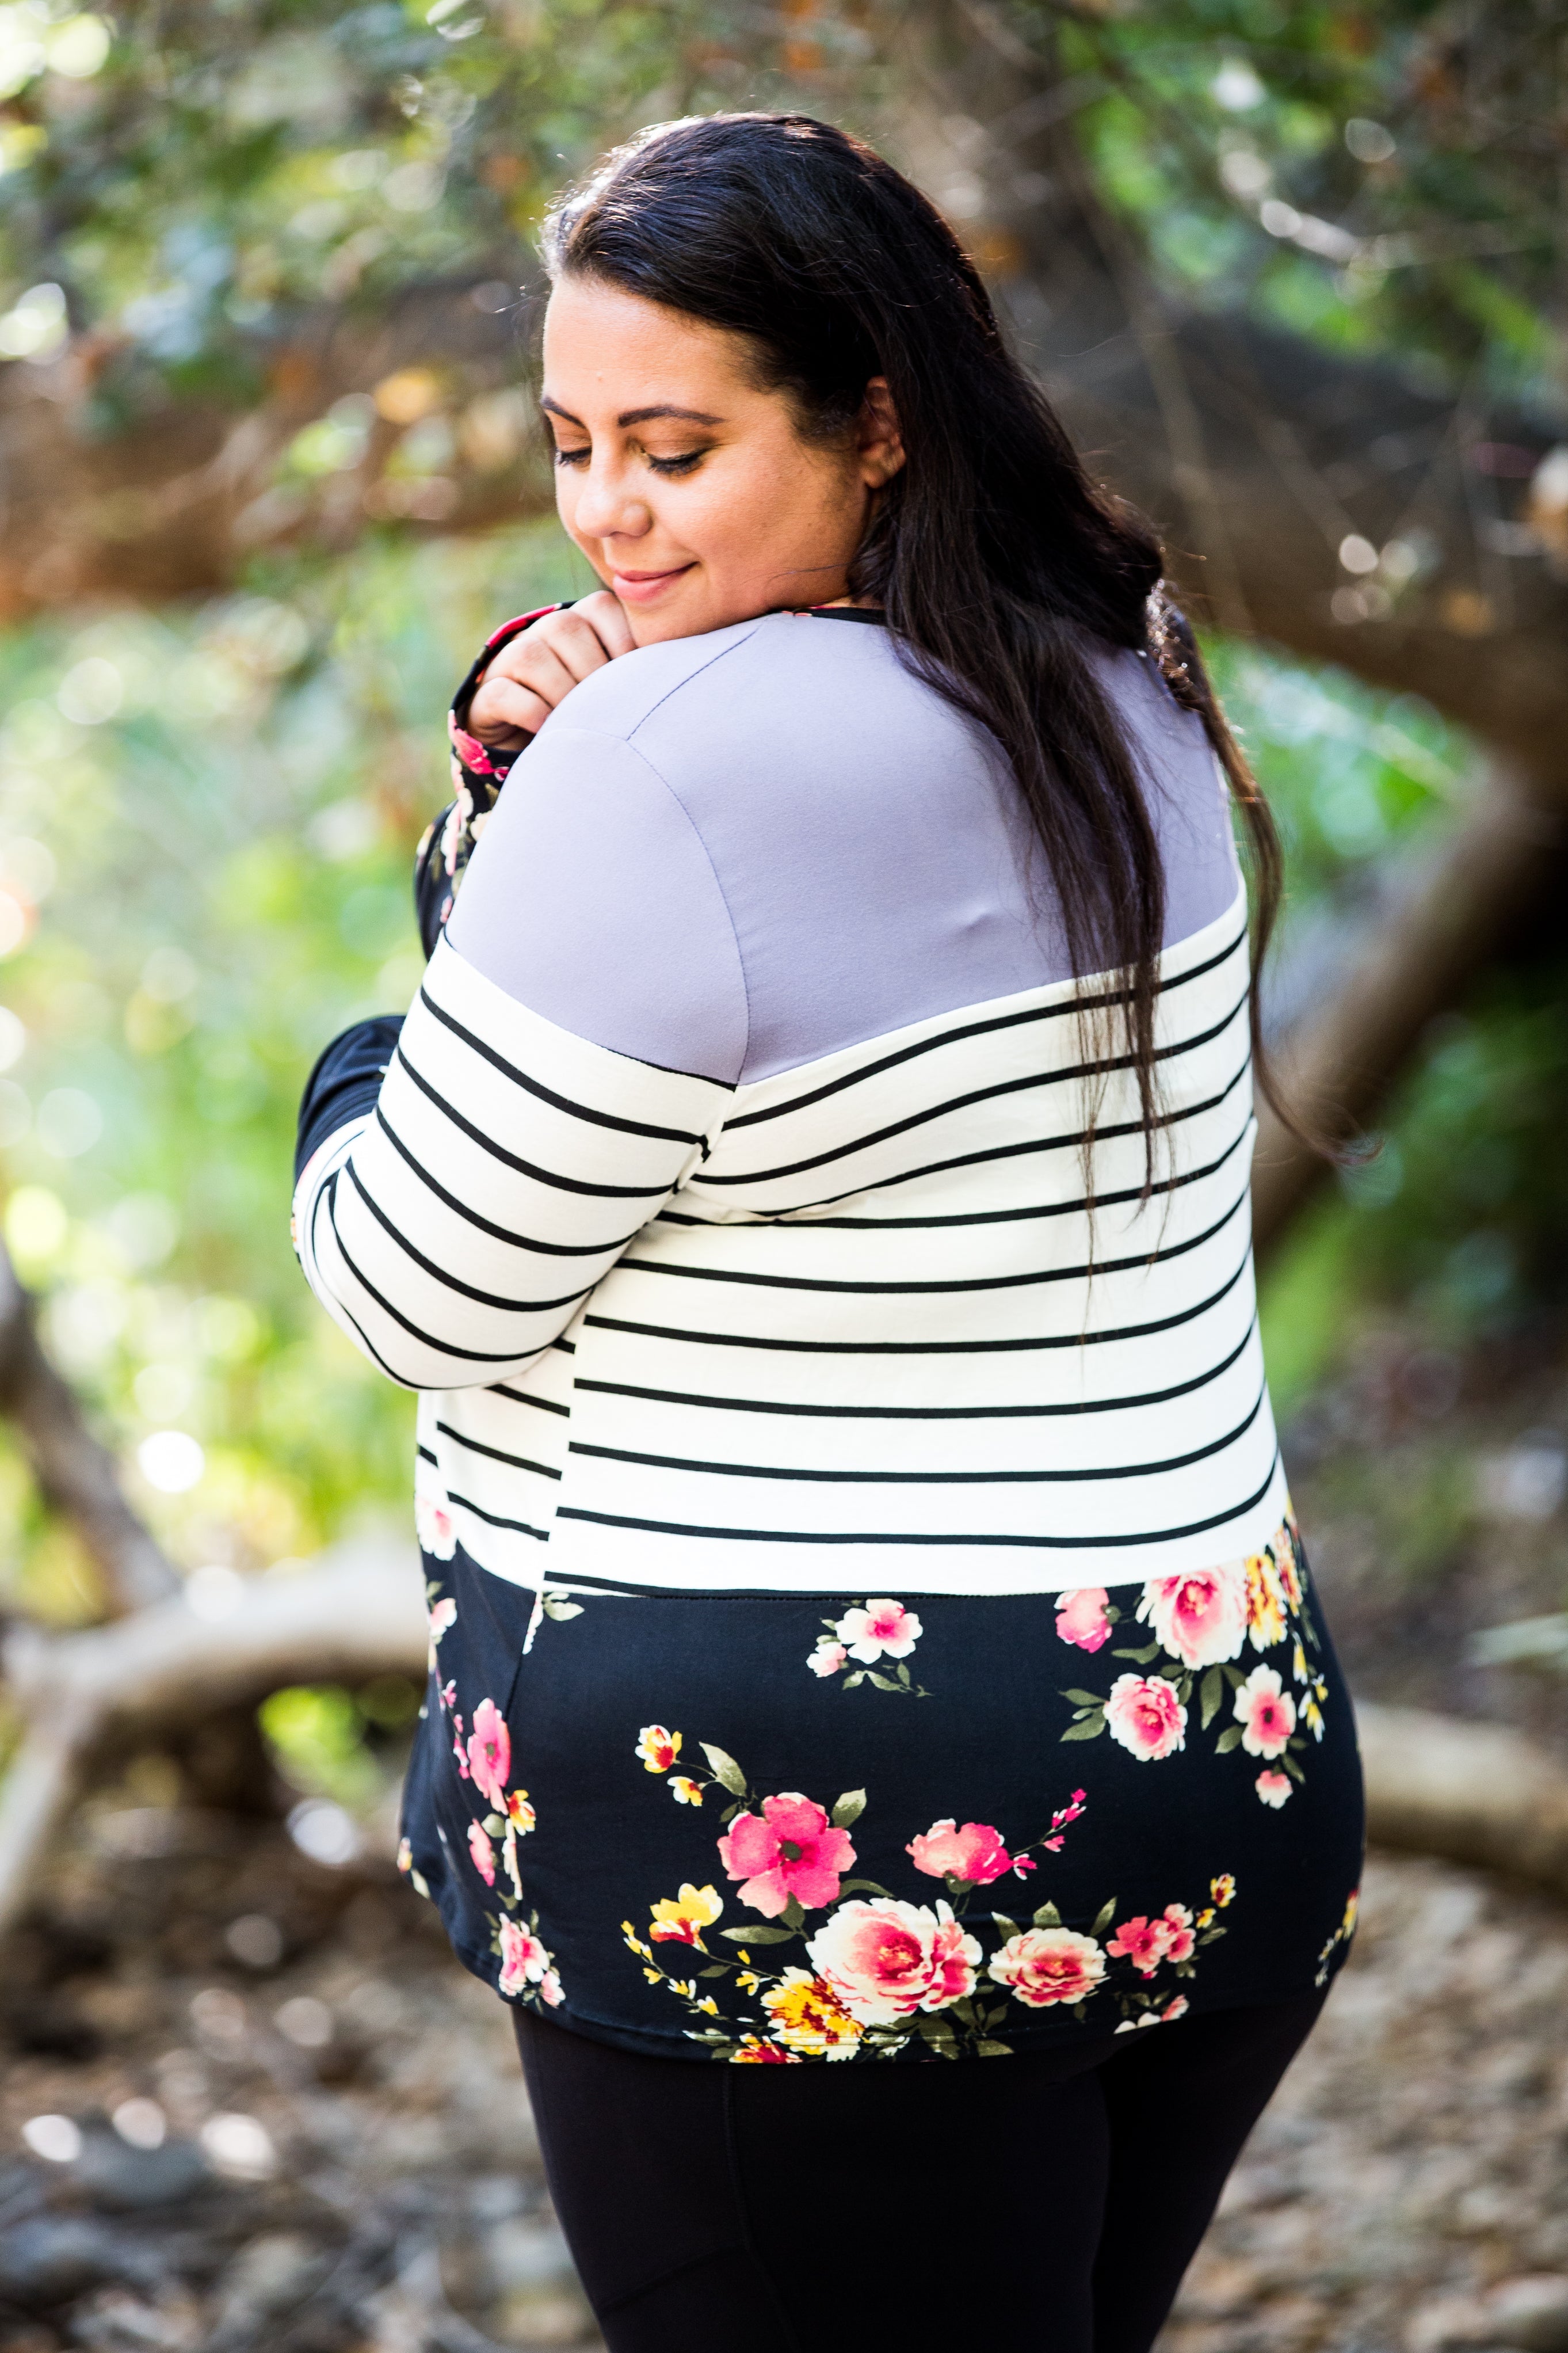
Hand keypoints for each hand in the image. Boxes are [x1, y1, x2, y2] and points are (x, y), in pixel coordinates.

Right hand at [466, 590, 635, 745]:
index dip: (623, 646)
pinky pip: (506, 692)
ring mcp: (513, 658)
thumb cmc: (598, 710)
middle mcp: (546, 630)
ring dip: (561, 693)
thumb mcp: (626, 685)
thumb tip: (693, 672)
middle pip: (568, 631)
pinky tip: (549, 729)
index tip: (636, 684)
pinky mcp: (489, 692)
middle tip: (608, 710)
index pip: (604, 609)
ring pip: (533, 657)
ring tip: (577, 721)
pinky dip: (531, 712)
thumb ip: (649, 670)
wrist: (539, 738)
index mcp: (585, 620)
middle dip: (592, 675)